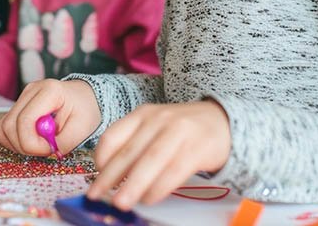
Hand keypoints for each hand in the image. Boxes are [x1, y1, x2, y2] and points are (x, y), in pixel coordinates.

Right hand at [0, 79, 100, 157]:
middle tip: (45, 149)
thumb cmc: (86, 111)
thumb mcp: (82, 129)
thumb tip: (43, 150)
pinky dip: (14, 140)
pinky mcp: (18, 105)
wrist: (85, 99)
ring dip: (17, 144)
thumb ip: (62, 142)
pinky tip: (32, 140)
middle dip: (24, 145)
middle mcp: (31, 90)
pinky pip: (5, 128)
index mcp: (49, 91)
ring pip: (3, 128)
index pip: (25, 120)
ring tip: (39, 145)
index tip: (49, 150)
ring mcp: (22, 96)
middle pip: (10, 125)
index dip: (32, 143)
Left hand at [87, 101, 230, 209]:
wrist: (223, 123)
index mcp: (142, 114)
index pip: (113, 135)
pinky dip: (159, 187)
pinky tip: (149, 198)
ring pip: (151, 161)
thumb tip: (109, 177)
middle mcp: (158, 120)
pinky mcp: (198, 147)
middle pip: (130, 151)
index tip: (95, 177)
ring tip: (121, 203)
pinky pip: (174, 170)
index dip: (101, 158)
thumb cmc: (182, 131)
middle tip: (96, 195)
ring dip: (133, 185)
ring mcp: (179, 132)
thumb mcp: (155, 128)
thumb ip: (134, 145)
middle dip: (111, 177)